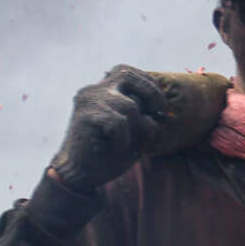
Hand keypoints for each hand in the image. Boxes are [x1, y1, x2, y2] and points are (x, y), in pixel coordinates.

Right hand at [49, 66, 166, 191]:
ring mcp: (88, 101)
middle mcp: (93, 90)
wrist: (81, 173)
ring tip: (125, 144)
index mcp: (102, 90)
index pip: (126, 72)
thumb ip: (145, 114)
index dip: (148, 84)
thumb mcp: (135, 131)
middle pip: (127, 75)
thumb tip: (163, 107)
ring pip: (130, 106)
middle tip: (159, 112)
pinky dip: (123, 139)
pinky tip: (112, 148)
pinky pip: (119, 123)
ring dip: (137, 130)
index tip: (160, 106)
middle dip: (150, 92)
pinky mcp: (85, 115)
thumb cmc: (111, 153)